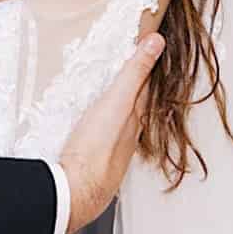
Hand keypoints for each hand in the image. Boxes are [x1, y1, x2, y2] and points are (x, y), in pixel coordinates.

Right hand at [57, 33, 168, 233]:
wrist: (76, 191)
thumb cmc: (96, 148)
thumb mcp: (117, 100)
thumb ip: (135, 72)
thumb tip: (157, 42)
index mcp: (135, 116)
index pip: (146, 86)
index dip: (147, 68)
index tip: (149, 50)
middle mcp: (129, 133)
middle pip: (136, 105)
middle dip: (135, 86)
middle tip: (133, 69)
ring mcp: (113, 148)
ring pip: (121, 122)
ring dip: (120, 107)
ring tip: (115, 94)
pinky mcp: (96, 158)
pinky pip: (105, 136)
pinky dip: (104, 125)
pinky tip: (95, 125)